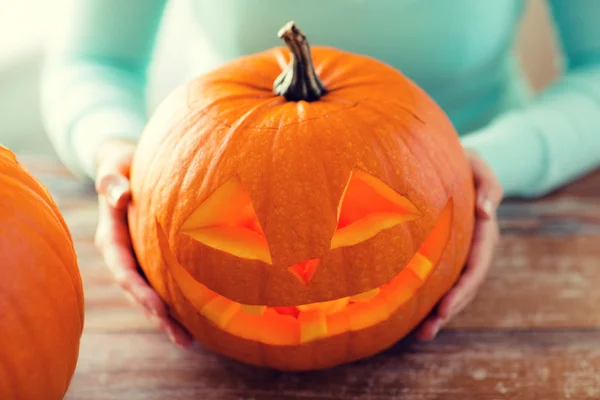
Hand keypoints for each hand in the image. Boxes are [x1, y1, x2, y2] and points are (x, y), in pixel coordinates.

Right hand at [94, 139, 192, 347]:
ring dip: (166, 318)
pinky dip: (174, 302)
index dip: (140, 291)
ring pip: (149, 294)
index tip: (159, 308)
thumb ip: (112, 181)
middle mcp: (122, 254)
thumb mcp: (115, 167)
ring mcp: (136, 259)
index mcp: (111, 237)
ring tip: (190, 341)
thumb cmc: (123, 164)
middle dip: (157, 316)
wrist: (126, 166)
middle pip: (138, 292)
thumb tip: (119, 194)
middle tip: (182, 338)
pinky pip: (161, 284)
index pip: (123, 270)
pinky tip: (195, 318)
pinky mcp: (150, 258)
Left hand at [415, 149, 502, 340]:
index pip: (475, 267)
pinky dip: (424, 295)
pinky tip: (408, 314)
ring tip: (420, 334)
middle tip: (426, 332)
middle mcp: (471, 247)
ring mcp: (456, 251)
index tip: (444, 310)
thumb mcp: (478, 165)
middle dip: (447, 310)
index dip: (462, 290)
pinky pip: (434, 276)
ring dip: (436, 312)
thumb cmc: (463, 162)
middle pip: (462, 286)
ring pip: (448, 286)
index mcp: (482, 232)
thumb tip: (487, 212)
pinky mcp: (438, 250)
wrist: (446, 160)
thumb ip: (489, 184)